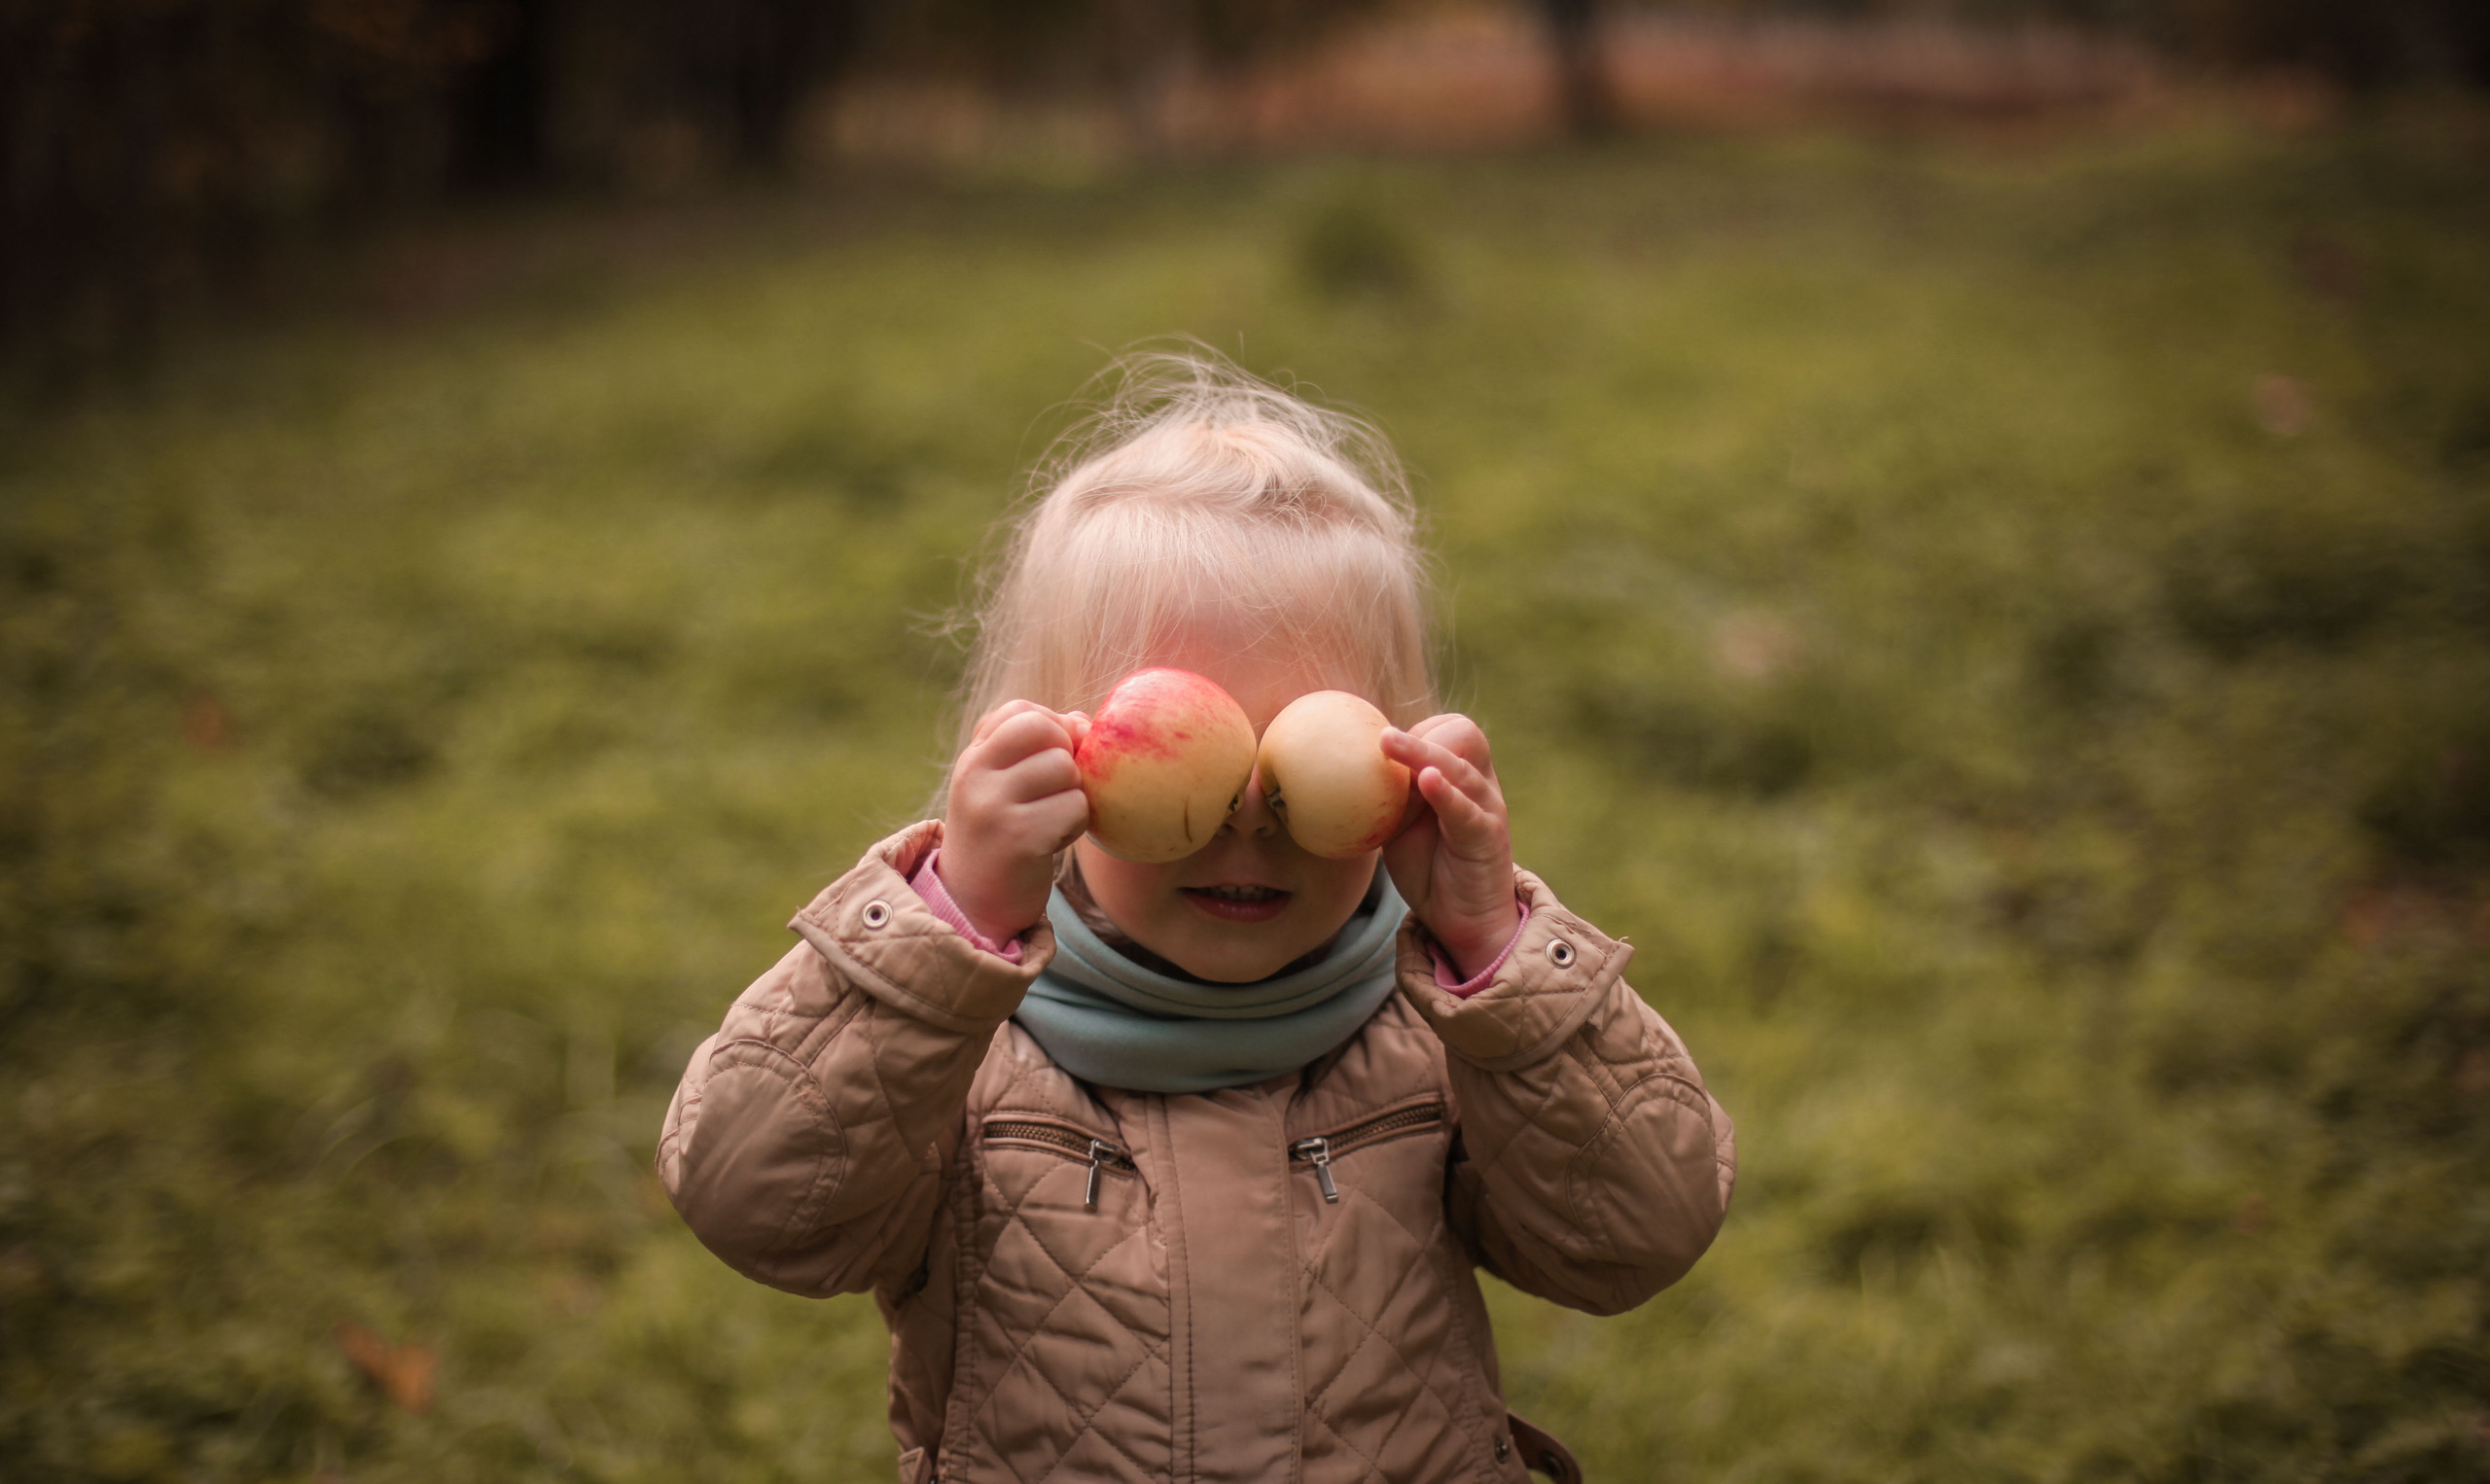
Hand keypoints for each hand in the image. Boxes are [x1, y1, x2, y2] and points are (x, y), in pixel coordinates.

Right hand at [938, 701, 1089, 945]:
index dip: (1052, 728)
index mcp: (973, 757)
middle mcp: (975, 776)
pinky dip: (1076, 826)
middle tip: (1055, 791)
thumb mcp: (1004, 783)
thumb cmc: (1002, 834)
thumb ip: (1037, 747)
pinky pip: (1076, 808)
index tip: (1050, 759)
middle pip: (1048, 732)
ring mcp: (994, 807)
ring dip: (1074, 797)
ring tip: (1051, 819)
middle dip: (1067, 758)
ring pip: (1067, 770)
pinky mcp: (1019, 839)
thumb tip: (1083, 722)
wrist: (975, 903)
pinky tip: (1053, 841)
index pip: (1022, 711)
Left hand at [1380, 714, 1520, 980]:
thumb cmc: (1430, 867)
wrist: (1463, 920)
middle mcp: (1480, 786)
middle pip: (1464, 735)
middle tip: (1383, 741)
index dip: (1420, 729)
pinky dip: (1446, 793)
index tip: (1384, 745)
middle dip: (1422, 735)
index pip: (1452, 729)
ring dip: (1422, 752)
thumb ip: (1385, 797)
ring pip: (1461, 769)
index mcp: (1463, 777)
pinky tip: (1427, 781)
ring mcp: (1488, 810)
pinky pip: (1467, 810)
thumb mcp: (1400, 825)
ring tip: (1390, 742)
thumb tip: (1337, 772)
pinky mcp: (1486, 839)